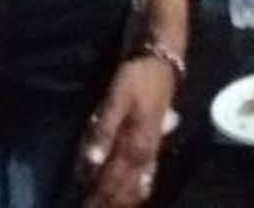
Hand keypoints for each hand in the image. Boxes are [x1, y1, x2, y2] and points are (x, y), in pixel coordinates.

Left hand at [80, 55, 176, 205]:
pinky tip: (139, 195)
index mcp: (134, 145)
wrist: (162, 60)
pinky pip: (147, 174)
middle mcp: (144, 152)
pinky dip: (140, 189)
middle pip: (125, 188)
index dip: (98, 198)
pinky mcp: (153, 142)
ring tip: (111, 207)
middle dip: (109, 203)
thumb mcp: (116, 98)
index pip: (112, 181)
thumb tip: (91, 164)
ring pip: (138, 185)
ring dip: (124, 200)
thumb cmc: (136, 77)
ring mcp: (151, 148)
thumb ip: (103, 130)